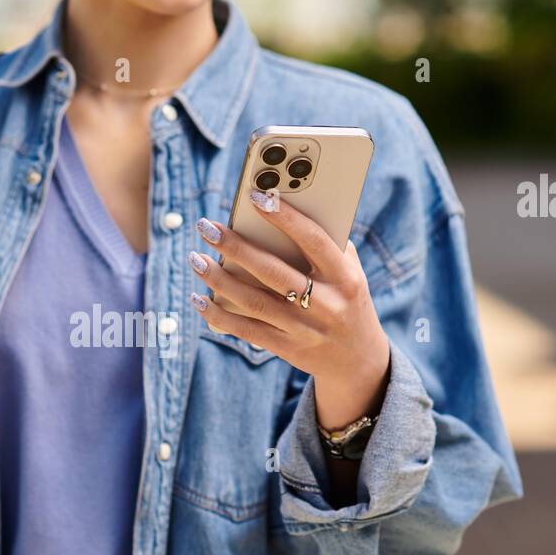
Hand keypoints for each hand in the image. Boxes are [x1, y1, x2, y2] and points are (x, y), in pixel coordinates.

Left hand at [189, 188, 390, 427]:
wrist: (359, 358)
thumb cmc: (346, 299)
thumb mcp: (350, 272)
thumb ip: (327, 245)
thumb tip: (281, 211)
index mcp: (344, 276)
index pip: (312, 240)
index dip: (284, 217)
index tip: (255, 196)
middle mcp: (326, 303)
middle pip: (272, 271)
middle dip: (235, 247)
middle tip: (206, 227)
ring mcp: (304, 329)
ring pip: (254, 301)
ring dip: (219, 279)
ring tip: (196, 258)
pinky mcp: (287, 348)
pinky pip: (247, 330)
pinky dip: (219, 314)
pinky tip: (198, 299)